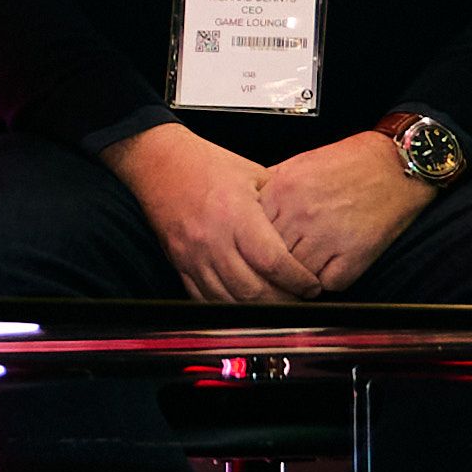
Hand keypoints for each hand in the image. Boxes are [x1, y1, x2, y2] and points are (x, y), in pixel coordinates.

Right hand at [111, 120, 323, 302]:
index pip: (273, 262)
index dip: (297, 280)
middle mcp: (213, 239)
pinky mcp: (179, 263)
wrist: (159, 162)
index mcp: (236, 215)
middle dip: (283, 301)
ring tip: (276, 304)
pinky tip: (243, 303)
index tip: (312, 285)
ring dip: (257, 309)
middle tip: (299, 299)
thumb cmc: (207, 164)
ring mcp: (193, 255)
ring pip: (229, 300)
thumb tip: (309, 228)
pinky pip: (203, 298)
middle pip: (253, 290)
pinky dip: (227, 307)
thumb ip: (280, 205)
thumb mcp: (253, 175)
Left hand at [250, 129, 432, 291]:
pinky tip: (329, 269)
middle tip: (279, 269)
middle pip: (271, 258)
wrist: (395, 164)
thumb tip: (245, 213)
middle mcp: (302, 215)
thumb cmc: (349, 163)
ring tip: (302, 272)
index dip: (253, 246)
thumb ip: (268, 189)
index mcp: (282, 191)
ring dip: (298, 279)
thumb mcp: (297, 165)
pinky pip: (329, 285)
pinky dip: (327, 282)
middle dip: (273, 266)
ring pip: (296, 277)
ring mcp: (328, 237)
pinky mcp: (355, 255)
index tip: (256, 252)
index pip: (251, 234)